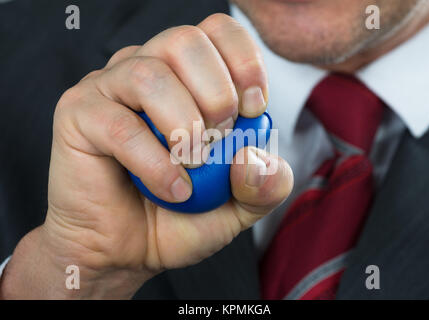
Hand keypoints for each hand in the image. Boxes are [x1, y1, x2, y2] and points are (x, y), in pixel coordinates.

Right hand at [0, 14, 292, 298]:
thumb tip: (256, 157)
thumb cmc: (178, 216)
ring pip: (149, 74)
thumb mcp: (239, 205)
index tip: (253, 108)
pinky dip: (154, 162)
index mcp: (186, 76)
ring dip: (184, 124)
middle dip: (217, 94)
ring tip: (192, 163)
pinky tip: (171, 189)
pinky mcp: (79, 115)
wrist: (126, 250)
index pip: (217, 31)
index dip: (244, 62)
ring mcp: (108, 89)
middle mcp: (146, 70)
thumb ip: (265, 184)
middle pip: (185, 41)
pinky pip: (119, 125)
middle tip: (218, 140)